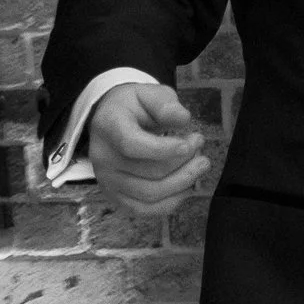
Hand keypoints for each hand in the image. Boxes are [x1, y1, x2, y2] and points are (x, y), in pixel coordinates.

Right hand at [86, 79, 212, 215]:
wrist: (111, 121)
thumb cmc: (133, 107)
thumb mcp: (148, 93)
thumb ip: (165, 103)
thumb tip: (182, 118)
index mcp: (108, 127)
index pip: (132, 145)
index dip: (164, 149)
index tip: (190, 143)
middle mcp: (102, 157)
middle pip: (149, 172)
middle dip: (184, 161)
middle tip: (200, 144)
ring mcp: (107, 181)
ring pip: (151, 194)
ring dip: (183, 182)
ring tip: (200, 164)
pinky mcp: (116, 197)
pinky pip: (145, 210)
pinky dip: (171, 202)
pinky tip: (186, 186)